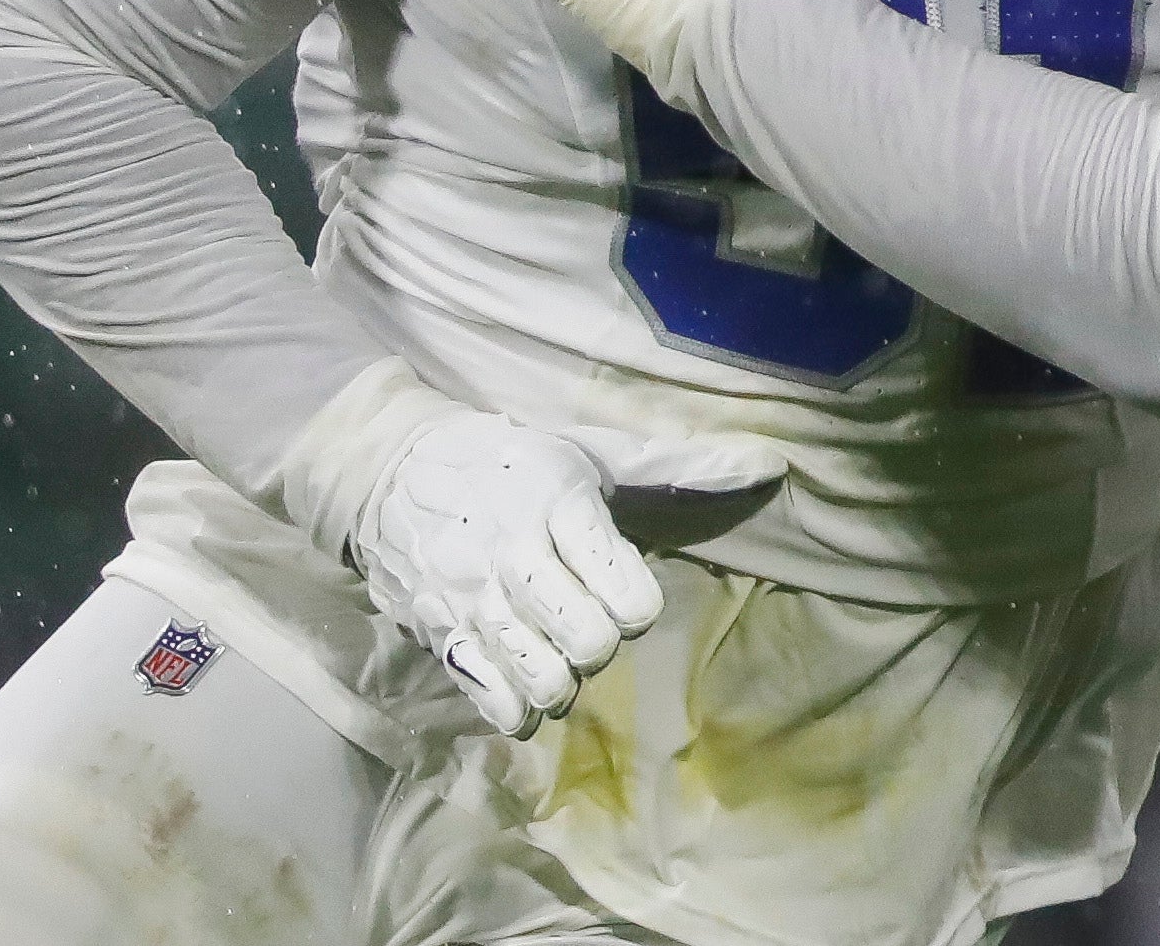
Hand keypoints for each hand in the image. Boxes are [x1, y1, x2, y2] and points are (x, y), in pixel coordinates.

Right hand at [351, 409, 665, 737]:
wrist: (391, 469)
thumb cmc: (510, 464)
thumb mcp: (591, 452)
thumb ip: (677, 468)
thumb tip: (768, 467)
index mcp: (560, 504)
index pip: (628, 592)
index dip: (640, 604)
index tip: (625, 592)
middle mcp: (514, 555)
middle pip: (590, 642)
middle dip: (604, 643)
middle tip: (590, 622)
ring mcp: (471, 601)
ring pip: (545, 680)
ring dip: (565, 679)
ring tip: (557, 651)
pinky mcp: (437, 635)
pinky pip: (492, 701)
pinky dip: (519, 706)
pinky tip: (524, 680)